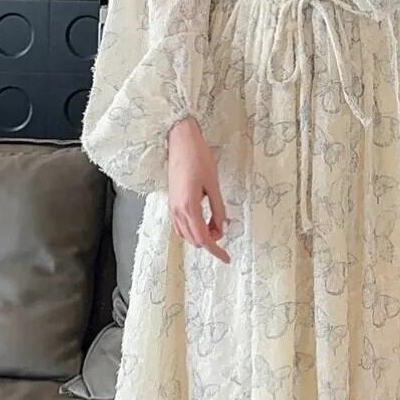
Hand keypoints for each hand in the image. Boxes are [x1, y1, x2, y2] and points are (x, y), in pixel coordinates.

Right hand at [167, 118, 230, 262]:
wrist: (180, 141)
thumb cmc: (198, 158)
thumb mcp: (213, 185)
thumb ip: (218, 209)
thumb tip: (223, 226)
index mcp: (188, 207)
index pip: (203, 238)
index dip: (216, 250)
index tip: (227, 258)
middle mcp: (177, 210)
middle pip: (194, 239)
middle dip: (211, 240)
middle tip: (224, 228)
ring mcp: (172, 206)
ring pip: (186, 233)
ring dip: (201, 234)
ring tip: (216, 223)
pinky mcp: (172, 201)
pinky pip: (180, 224)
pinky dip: (192, 227)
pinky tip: (203, 219)